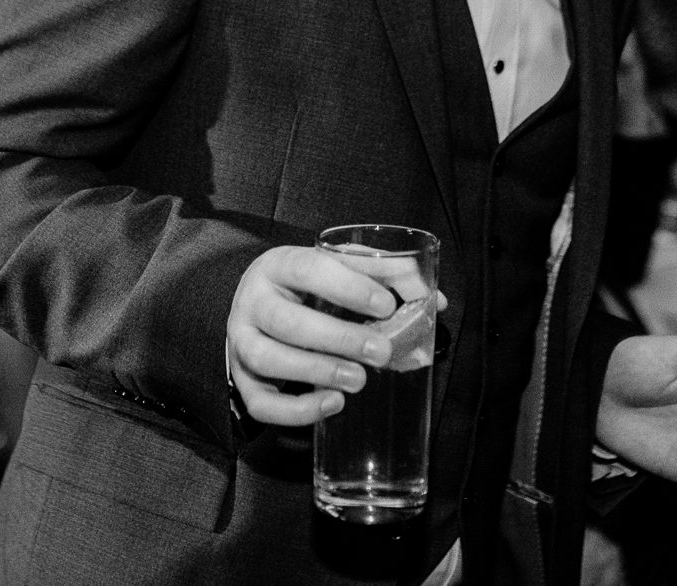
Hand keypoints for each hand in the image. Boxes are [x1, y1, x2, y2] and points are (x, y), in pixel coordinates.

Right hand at [225, 245, 397, 426]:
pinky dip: (296, 411)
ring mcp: (242, 341)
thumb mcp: (340, 267)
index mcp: (279, 265)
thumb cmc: (309, 285)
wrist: (260, 304)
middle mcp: (253, 301)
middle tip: (380, 352)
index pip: (308, 269)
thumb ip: (385, 275)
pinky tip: (333, 403)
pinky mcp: (243, 380)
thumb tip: (434, 300)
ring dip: (317, 372)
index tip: (386, 306)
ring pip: (266, 359)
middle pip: (285, 320)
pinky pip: (260, 403)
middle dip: (337, 339)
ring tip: (359, 379)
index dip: (348, 288)